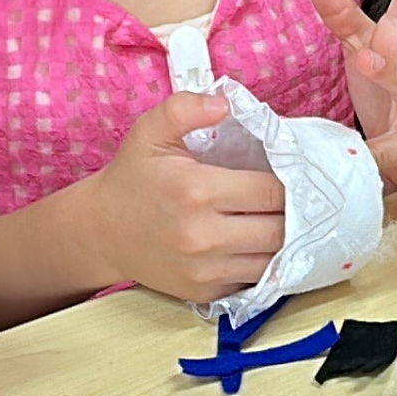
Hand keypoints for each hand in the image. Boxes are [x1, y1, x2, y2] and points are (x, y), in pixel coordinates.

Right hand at [76, 91, 289, 303]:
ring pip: (273, 261)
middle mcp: (202, 235)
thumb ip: (186, 108)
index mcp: (197, 190)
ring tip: (282, 220)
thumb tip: (225, 103)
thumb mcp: (150, 132)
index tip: (293, 174)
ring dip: (284, 242)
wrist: (101, 232)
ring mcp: (204, 270)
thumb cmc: (132, 179)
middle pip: (280, 230)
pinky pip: (253, 281)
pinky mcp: (204, 292)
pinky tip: (259, 243)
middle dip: (294, 214)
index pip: (271, 191)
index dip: (290, 182)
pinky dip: (263, 264)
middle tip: (296, 199)